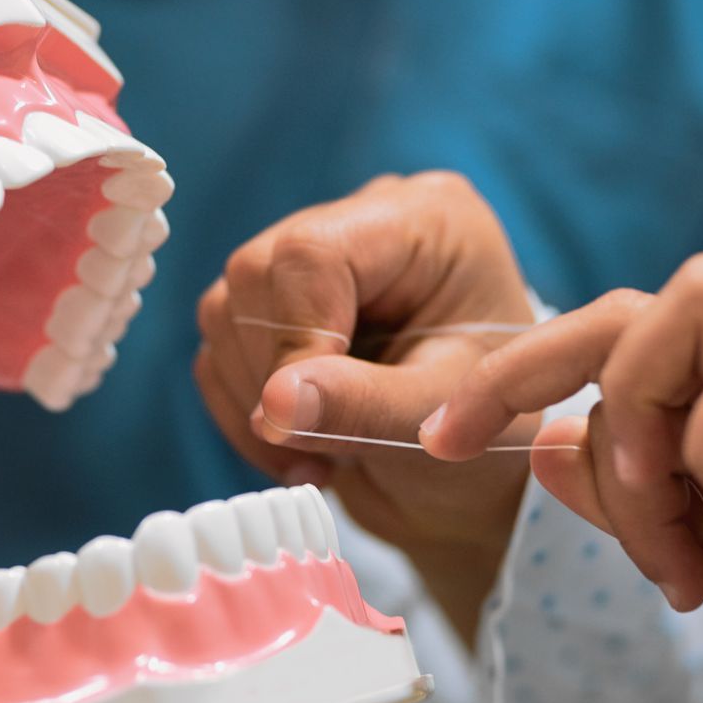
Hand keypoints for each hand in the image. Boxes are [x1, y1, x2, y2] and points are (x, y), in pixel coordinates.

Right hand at [194, 173, 537, 632]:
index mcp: (425, 222)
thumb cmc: (484, 435)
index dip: (292, 336)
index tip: (302, 416)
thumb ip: (363, 406)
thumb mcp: (441, 420)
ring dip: (256, 404)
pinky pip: (218, 353)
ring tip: (325, 454)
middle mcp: (363, 223)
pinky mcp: (278, 310)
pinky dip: (244, 415)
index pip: (311, 252)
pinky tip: (301, 451)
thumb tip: (273, 404)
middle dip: (272, 375)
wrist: (474, 480)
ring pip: (224, 313)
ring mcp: (315, 265)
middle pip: (256, 273)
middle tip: (327, 447)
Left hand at [428, 256, 702, 650]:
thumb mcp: (693, 565)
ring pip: (688, 304)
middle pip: (645, 299)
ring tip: (677, 536)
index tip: (434, 436)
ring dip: (639, 422)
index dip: (523, 370)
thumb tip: (548, 441)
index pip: (629, 337)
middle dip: (530, 364)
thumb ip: (626, 499)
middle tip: (457, 437)